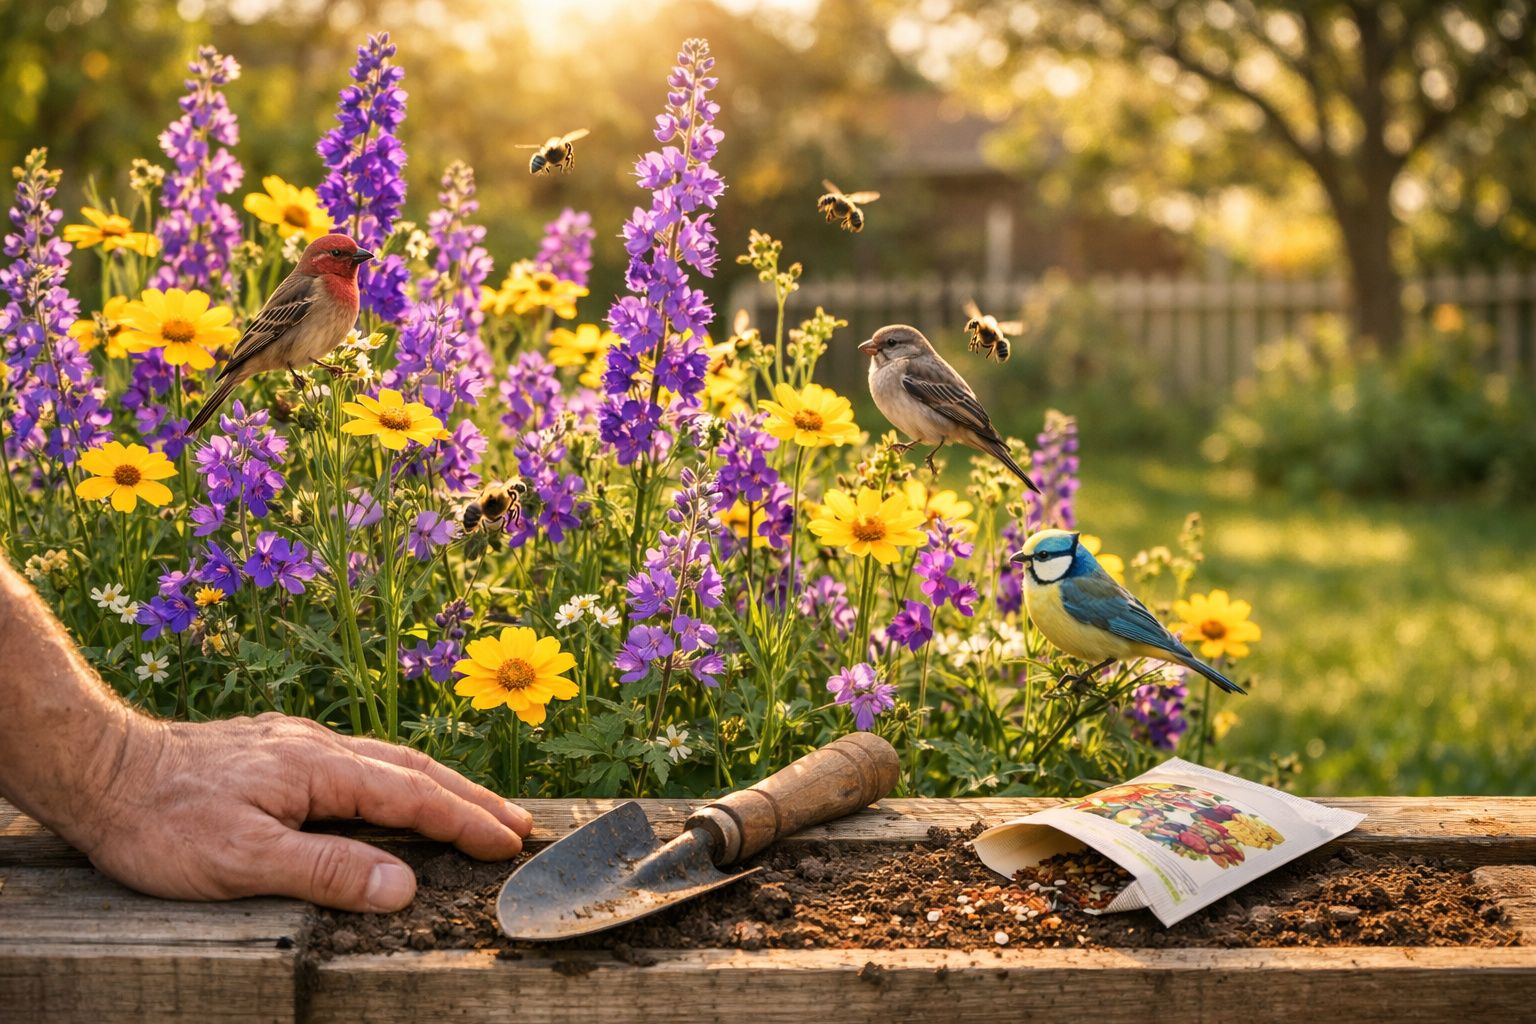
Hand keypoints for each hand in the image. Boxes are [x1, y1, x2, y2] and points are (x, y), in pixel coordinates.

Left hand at [62, 712, 530, 911]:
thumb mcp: (241, 860)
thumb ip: (326, 871)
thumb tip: (403, 885)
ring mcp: (297, 745)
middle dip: (471, 798)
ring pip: (387, 761)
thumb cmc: (162, 822)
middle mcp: (318, 747)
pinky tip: (395, 790)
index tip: (509, 844)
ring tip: (477, 808)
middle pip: (414, 770)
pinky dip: (399, 778)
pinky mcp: (275, 749)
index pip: (412, 797)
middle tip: (519, 825)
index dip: (464, 822)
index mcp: (319, 769)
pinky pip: (359, 761)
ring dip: (440, 785)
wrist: (98, 768)